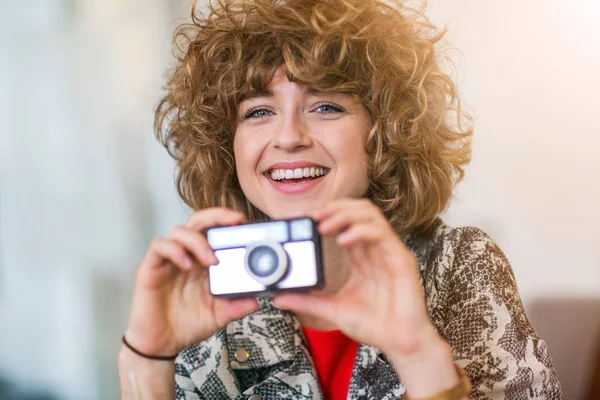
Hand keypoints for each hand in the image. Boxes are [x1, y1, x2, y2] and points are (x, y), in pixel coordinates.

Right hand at [124, 207, 258, 356]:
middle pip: (196, 222)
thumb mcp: (218, 315)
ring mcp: (167, 260)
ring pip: (178, 231)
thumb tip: (256, 301)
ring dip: (197, 240)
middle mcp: (185, 255)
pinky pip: (159, 247)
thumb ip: (235, 307)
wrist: (162, 345)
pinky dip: (174, 250)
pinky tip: (186, 264)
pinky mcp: (150, 268)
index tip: (243, 221)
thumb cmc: (187, 324)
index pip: (211, 230)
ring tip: (211, 260)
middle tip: (234, 221)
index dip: (225, 220)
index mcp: (201, 261)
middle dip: (215, 216)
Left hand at [273, 199, 438, 356]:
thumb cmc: (374, 325)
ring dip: (345, 214)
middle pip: (360, 211)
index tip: (308, 219)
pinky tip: (343, 240)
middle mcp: (377, 249)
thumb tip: (278, 298)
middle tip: (315, 217)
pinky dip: (360, 231)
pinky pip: (381, 233)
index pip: (348, 223)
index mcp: (363, 257)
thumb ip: (307, 302)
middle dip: (337, 208)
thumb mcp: (333, 310)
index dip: (330, 215)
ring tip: (325, 225)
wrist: (400, 343)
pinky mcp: (401, 259)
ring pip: (371, 215)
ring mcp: (390, 252)